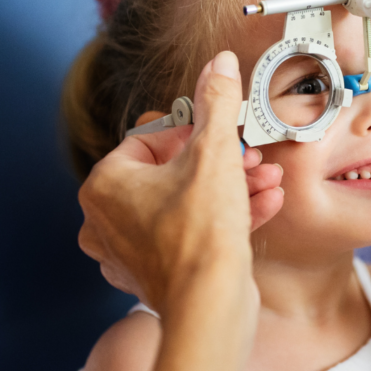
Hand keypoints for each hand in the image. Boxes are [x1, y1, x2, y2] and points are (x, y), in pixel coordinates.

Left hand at [77, 51, 283, 312]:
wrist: (210, 306)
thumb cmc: (200, 236)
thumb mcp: (214, 152)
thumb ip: (215, 102)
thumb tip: (216, 64)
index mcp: (105, 184)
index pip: (150, 138)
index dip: (195, 133)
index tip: (221, 135)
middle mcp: (107, 219)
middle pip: (172, 171)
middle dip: (222, 162)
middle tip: (250, 158)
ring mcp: (130, 250)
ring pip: (186, 202)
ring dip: (231, 188)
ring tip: (265, 180)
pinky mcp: (157, 274)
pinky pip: (191, 233)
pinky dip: (225, 218)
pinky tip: (263, 205)